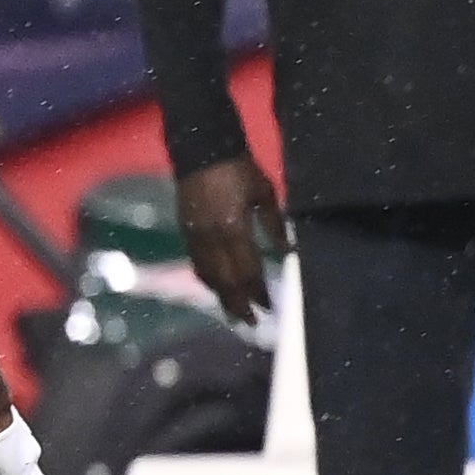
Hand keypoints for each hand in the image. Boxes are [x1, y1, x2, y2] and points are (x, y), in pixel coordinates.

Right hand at [176, 155, 286, 325]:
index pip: (248, 271)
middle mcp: (212, 239)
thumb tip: (288, 252)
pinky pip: (196, 263)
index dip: (259, 292)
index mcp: (233, 229)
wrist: (202, 152)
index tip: (270, 307)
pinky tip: (215, 287)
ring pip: (208, 276)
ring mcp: (195, 237)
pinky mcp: (186, 232)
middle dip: (239, 304)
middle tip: (251, 323)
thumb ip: (274, 225)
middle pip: (225, 281)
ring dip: (221, 297)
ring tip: (233, 313)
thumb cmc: (239, 169)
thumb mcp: (264, 193)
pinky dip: (207, 280)